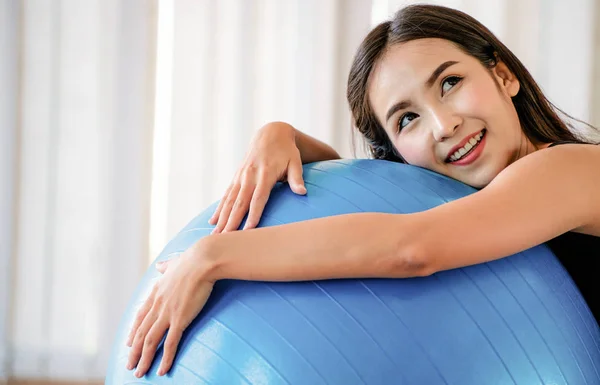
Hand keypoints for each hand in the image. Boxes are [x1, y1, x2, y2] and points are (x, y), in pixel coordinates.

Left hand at [125, 243, 213, 377]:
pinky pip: (170, 344)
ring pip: (150, 342)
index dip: (133, 331)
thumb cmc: (192, 260)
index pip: (140, 316)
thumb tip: (160, 265)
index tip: (129, 343)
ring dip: (144, 359)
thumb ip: (166, 267)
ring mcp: (167, 313)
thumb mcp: (174, 263)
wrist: (202, 261)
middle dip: (134, 352)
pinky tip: (162, 371)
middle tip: (130, 365)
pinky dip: (165, 359)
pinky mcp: (180, 319)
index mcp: (156, 292)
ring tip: (140, 373)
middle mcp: (157, 305)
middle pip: (141, 333)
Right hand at [209, 122, 306, 232]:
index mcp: (265, 173)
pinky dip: (219, 209)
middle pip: (240, 202)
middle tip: (225, 240)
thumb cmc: (286, 151)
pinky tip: (213, 222)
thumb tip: (303, 192)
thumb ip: (297, 177)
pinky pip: (226, 195)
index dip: (253, 214)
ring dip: (222, 218)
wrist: (270, 134)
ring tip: (215, 236)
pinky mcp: (236, 177)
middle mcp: (249, 176)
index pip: (258, 198)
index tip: (248, 230)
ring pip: (229, 201)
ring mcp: (241, 176)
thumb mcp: (295, 161)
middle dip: (232, 222)